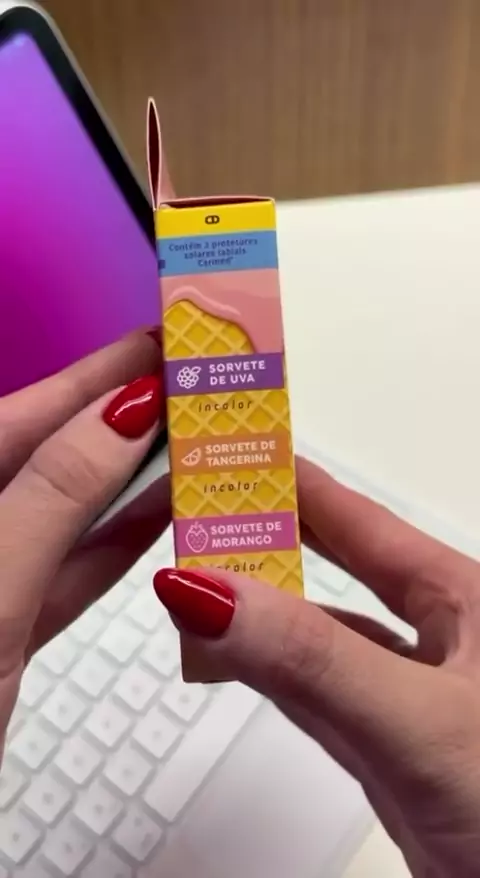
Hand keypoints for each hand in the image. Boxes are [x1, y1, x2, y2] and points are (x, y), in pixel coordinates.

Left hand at [0, 330, 169, 756]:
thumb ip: (55, 495)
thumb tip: (121, 414)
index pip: (22, 411)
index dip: (95, 373)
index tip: (157, 342)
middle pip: (48, 453)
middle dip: (119, 416)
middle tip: (185, 383)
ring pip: (64, 510)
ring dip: (127, 477)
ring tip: (188, 438)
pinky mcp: (4, 626)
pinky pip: (68, 569)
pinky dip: (116, 543)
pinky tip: (159, 514)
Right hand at [154, 457, 479, 877]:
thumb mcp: (421, 720)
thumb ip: (313, 661)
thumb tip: (209, 594)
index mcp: (465, 598)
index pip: (360, 520)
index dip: (295, 481)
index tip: (233, 451)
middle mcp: (442, 638)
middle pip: (339, 566)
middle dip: (273, 535)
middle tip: (206, 508)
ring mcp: (415, 697)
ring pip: (324, 635)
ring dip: (265, 608)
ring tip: (204, 578)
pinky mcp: (396, 752)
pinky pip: (320, 695)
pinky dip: (273, 674)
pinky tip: (239, 657)